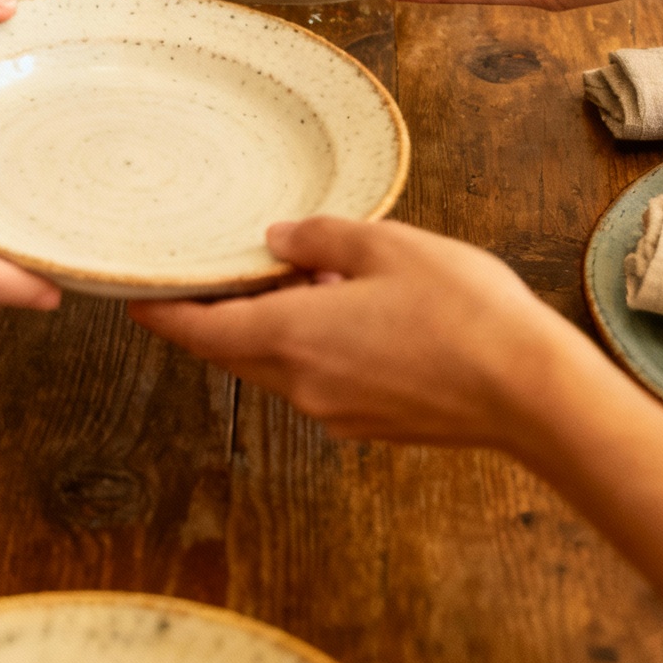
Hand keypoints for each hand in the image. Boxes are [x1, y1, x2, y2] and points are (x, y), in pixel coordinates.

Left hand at [131, 217, 584, 446]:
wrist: (529, 392)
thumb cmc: (463, 311)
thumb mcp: (389, 246)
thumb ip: (321, 238)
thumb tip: (276, 239)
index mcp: (293, 336)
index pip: (199, 331)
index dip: (161, 314)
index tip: (133, 298)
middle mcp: (303, 384)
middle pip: (235, 350)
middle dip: (222, 313)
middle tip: (221, 270)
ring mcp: (336, 412)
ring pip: (280, 366)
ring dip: (277, 327)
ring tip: (311, 277)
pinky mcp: (370, 424)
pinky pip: (320, 381)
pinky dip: (316, 348)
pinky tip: (354, 313)